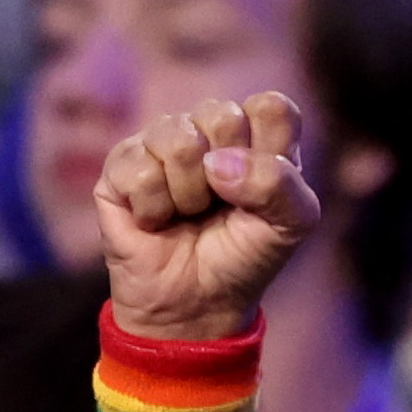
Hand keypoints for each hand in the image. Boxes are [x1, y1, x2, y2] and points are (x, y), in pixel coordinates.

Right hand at [95, 93, 320, 341]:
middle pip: (222, 116)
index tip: (264, 192)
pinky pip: (140, 170)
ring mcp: (159, 143)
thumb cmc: (245, 258)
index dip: (270, 151)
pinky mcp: (120, 167)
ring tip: (187, 215)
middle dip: (227, 176)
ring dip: (189, 195)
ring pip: (178, 141)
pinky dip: (154, 209)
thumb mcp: (291, 225)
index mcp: (255, 133)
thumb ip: (280, 184)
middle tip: (220, 206)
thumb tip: (218, 164)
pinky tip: (157, 221)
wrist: (197, 305)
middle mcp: (206, 129)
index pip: (270, 107)